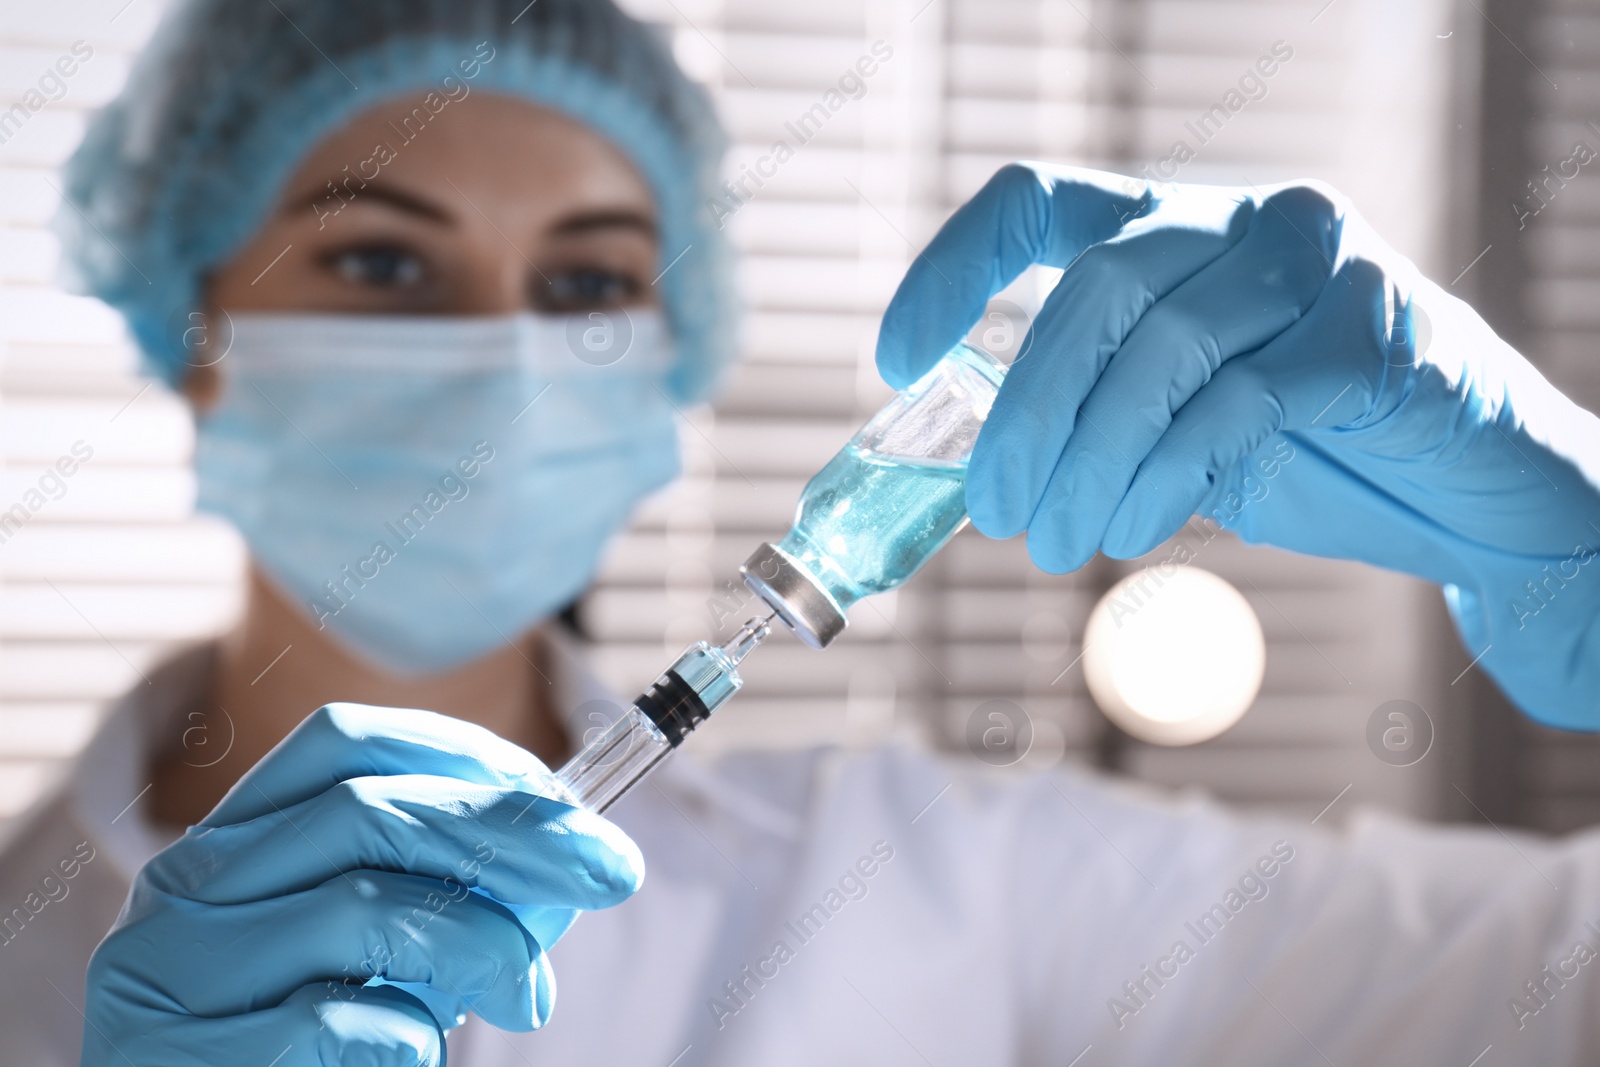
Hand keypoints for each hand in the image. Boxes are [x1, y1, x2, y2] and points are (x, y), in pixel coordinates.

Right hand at [81, 704, 641, 1065]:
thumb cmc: (317, 1050)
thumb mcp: (392, 953)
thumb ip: (461, 896)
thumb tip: (573, 855)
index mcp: (236, 839)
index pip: (342, 742)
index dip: (464, 753)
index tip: (563, 794)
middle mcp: (187, 885)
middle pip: (366, 809)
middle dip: (515, 832)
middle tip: (613, 870)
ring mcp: (168, 968)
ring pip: (359, 907)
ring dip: (480, 947)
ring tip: (525, 997)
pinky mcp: (171, 1053)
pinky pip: (331, 1018)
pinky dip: (406, 1037)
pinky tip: (414, 1058)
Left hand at [876, 162, 1599, 727]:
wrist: (1468, 502)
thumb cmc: (1309, 456)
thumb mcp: (1177, 425)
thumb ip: (1095, 411)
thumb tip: (970, 459)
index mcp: (1181, 224)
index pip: (1044, 201)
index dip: (955, 269)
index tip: (894, 362)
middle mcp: (1247, 220)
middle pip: (1095, 289)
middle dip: (1025, 415)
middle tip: (998, 512)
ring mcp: (1322, 264)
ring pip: (1163, 345)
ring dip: (1089, 460)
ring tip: (1059, 542)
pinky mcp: (1378, 334)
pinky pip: (1238, 400)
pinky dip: (1165, 476)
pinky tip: (1137, 530)